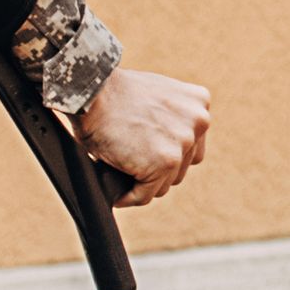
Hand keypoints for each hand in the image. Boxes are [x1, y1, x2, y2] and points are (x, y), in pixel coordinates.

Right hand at [76, 66, 211, 202]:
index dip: (166, 154)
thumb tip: (164, 145)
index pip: (192, 147)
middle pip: (180, 167)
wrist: (91, 91)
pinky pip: (146, 194)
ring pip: (164, 183)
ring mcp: (183, 143)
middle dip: (155, 169)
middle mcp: (199, 122)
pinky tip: (117, 193)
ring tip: (121, 173)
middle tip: (130, 164)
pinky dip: (129, 197)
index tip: (145, 155)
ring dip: (143, 182)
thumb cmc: (112, 92)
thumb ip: (170, 117)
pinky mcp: (165, 162)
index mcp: (198, 103)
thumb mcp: (155, 94)